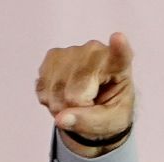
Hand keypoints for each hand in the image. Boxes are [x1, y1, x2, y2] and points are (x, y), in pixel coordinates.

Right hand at [35, 32, 134, 156]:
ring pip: (55, 90)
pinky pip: (42, 87)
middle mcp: (95, 52)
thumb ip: (90, 122)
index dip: (119, 48)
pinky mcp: (53, 55)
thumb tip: (61, 119)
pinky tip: (63, 94)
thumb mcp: (110, 123)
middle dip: (74, 109)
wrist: (96, 105)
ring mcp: (72, 51)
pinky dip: (49, 99)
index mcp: (119, 67)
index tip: (118, 38)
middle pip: (74, 92)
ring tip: (76, 103)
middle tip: (87, 108)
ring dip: (60, 107)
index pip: (120, 56)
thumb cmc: (110, 110)